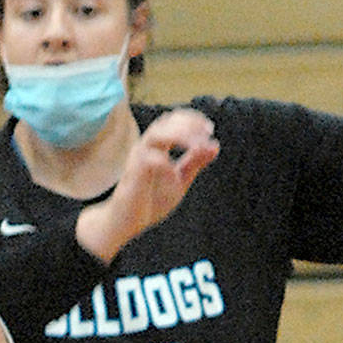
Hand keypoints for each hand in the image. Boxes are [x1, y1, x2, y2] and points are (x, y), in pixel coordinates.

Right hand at [77, 109, 219, 261]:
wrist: (127, 223)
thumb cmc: (150, 200)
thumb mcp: (180, 180)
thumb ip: (195, 163)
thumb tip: (215, 145)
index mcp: (157, 146)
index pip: (173, 120)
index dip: (192, 119)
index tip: (210, 129)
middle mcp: (146, 147)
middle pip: (164, 122)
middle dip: (189, 125)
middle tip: (207, 133)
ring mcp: (137, 158)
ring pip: (156, 135)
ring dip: (180, 136)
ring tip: (197, 146)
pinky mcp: (133, 174)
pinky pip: (150, 160)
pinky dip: (167, 164)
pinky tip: (176, 176)